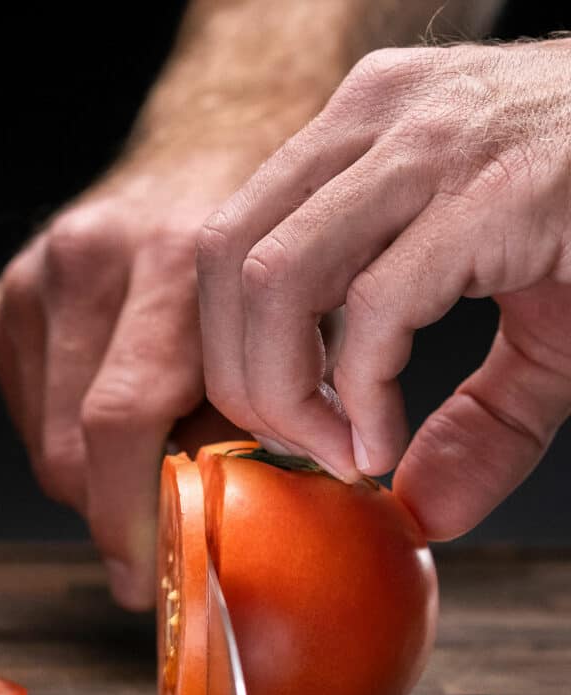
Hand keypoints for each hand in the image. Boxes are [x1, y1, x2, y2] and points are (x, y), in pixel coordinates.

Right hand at [0, 151, 249, 609]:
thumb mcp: (304, 321)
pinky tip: (120, 409)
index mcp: (175, 258)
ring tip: (155, 456)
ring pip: (44, 440)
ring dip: (95, 476)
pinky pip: (31, 410)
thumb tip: (230, 523)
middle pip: (67, 448)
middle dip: (112, 511)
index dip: (132, 518)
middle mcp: (89, 258)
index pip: (121, 422)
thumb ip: (266, 416)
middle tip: (158, 538)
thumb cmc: (272, 240)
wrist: (217, 144)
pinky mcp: (9, 293)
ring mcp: (38, 272)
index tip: (151, 577)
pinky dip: (72, 436)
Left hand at [198, 39, 570, 539]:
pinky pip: (376, 306)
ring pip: (273, 276)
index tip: (283, 418)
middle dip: (238, 373)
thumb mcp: (532, 321)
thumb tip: (423, 507)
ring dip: (282, 388)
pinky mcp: (493, 189)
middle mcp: (377, 122)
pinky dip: (361, 392)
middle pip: (227, 258)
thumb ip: (475, 416)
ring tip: (335, 448)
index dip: (231, 345)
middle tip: (297, 443)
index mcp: (362, 134)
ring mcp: (429, 146)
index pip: (232, 244)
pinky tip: (384, 440)